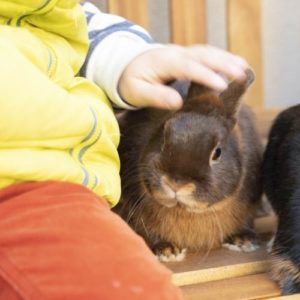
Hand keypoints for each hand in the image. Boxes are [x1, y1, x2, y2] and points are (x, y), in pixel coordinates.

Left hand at [118, 44, 248, 109]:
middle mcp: (175, 54)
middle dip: (223, 64)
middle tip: (241, 75)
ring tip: (244, 69)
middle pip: (202, 55)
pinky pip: (205, 54)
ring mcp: (182, 53)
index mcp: (164, 62)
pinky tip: (232, 65)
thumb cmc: (132, 82)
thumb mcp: (138, 92)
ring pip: (207, 52)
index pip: (188, 67)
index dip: (205, 75)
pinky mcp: (186, 56)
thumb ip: (156, 96)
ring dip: (226, 59)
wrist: (127, 67)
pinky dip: (220, 58)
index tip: (222, 86)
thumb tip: (178, 102)